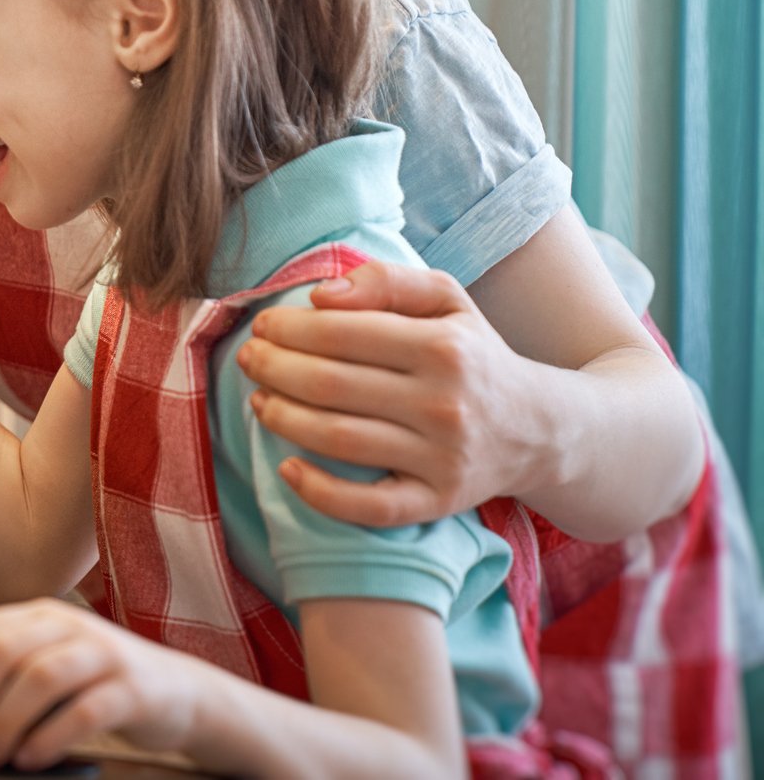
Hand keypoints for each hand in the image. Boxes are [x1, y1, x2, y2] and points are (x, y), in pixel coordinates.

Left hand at [0, 600, 208, 768]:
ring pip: (40, 677)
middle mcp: (69, 626)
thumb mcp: (42, 672)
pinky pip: (84, 710)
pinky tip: (32, 758)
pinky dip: (49, 737)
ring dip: (6, 720)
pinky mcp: (132, 690)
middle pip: (3, 651)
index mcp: (41, 616)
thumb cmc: (101, 685)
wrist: (181, 693)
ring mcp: (104, 654)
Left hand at [238, 260, 535, 527]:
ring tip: (257, 400)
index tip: (263, 326)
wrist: (540, 428)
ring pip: (340, 440)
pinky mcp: (440, 502)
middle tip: (248, 359)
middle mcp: (445, 403)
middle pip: (332, 385)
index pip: (343, 333)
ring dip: (283, 419)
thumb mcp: (447, 299)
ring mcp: (443, 458)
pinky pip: (371, 507)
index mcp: (444, 347)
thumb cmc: (473, 354)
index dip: (290, 329)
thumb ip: (387, 281)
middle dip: (274, 369)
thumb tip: (322, 294)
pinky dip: (320, 492)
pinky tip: (286, 468)